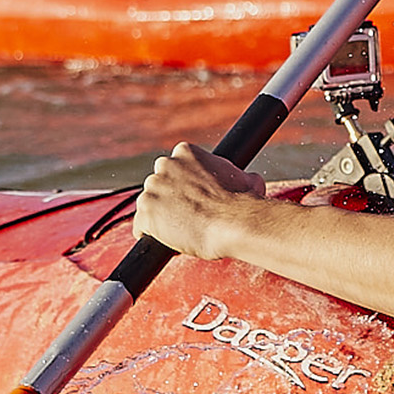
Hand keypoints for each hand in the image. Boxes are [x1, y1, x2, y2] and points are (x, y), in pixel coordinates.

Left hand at [135, 143, 292, 255]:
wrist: (233, 224)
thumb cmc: (241, 203)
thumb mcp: (246, 180)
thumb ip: (239, 176)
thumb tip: (252, 180)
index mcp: (186, 152)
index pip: (175, 166)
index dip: (183, 183)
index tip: (192, 195)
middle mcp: (165, 166)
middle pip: (159, 183)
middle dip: (169, 196)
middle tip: (186, 213)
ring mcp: (152, 190)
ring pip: (149, 204)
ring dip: (159, 215)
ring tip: (178, 229)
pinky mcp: (145, 214)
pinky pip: (141, 227)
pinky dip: (150, 234)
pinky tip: (164, 240)